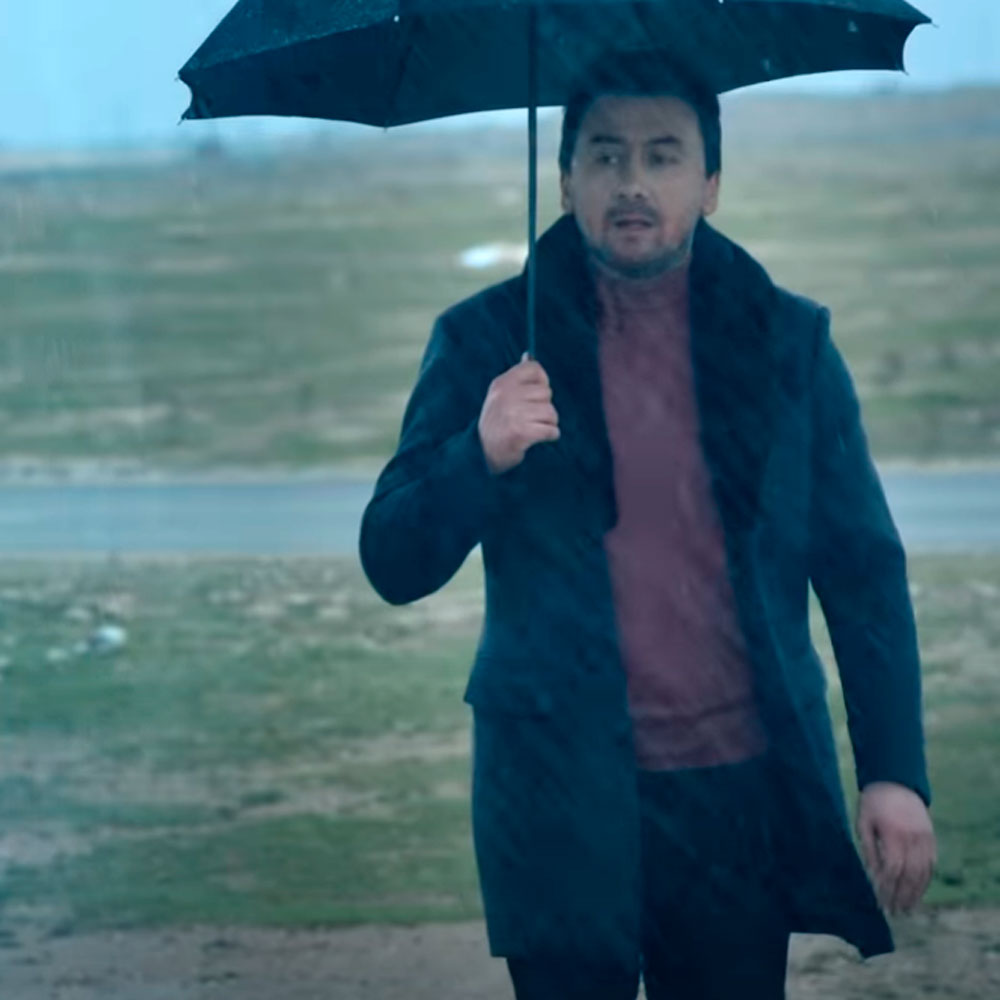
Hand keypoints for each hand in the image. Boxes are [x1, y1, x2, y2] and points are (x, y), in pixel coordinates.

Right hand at [478, 351, 559, 475]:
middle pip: (546, 392)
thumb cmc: (497, 422)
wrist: (483, 452)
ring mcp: (513, 414)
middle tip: (532, 417)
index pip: (534, 369)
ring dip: (549, 423)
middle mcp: (506, 396)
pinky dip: (551, 435)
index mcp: (502, 384)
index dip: (542, 381)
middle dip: (545, 407)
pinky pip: (551, 430)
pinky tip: (541, 438)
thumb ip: (517, 377)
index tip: (535, 395)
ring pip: (551, 412)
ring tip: (536, 428)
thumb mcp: (500, 396)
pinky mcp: (521, 433)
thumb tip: (528, 355)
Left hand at [856, 781, 935, 915]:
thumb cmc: (873, 803)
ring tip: (906, 908)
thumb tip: (872, 875)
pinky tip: (918, 892)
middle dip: (901, 896)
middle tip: (893, 912)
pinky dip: (925, 881)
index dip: (887, 887)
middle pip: (909, 875)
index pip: (892, 868)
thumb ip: (868, 848)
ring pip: (923, 873)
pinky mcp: (931, 838)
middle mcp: (912, 838)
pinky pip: (931, 864)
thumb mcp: (863, 821)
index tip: (880, 901)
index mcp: (893, 833)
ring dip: (915, 893)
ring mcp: (925, 839)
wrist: (895, 781)